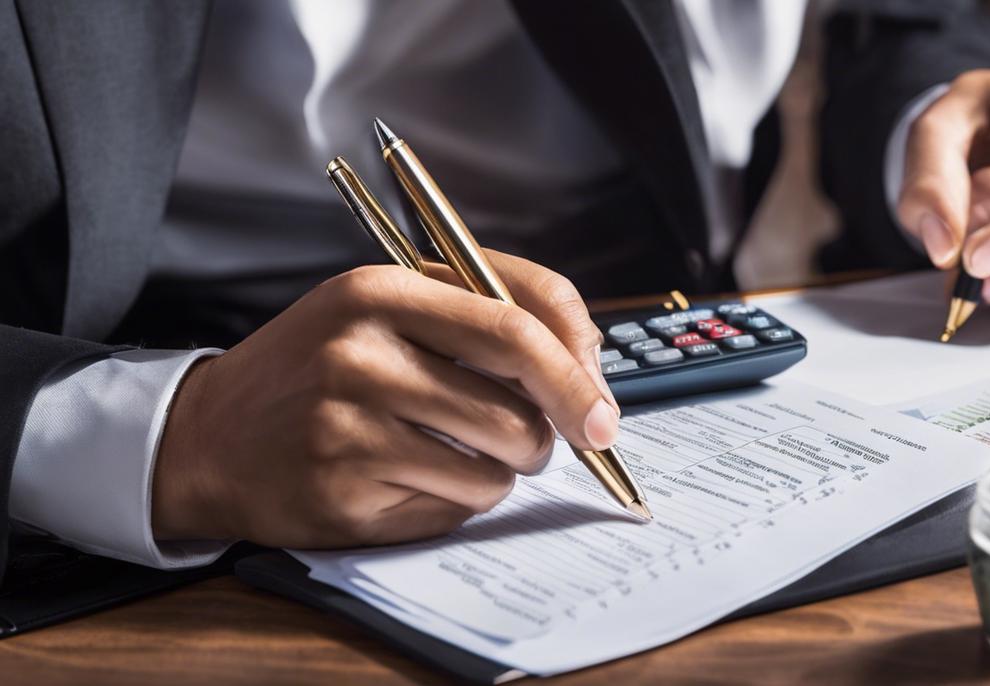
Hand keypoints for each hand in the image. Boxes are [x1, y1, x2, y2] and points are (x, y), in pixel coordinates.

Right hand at [151, 251, 617, 547]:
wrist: (211, 435)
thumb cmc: (318, 366)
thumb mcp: (385, 305)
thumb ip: (482, 312)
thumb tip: (587, 357)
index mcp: (380, 290)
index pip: (515, 324)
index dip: (578, 368)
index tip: (602, 404)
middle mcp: (361, 355)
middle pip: (517, 407)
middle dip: (554, 433)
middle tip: (557, 440)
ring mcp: (348, 429)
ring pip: (495, 468)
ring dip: (502, 470)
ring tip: (461, 450)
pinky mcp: (344, 495)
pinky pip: (455, 509)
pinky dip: (457, 500)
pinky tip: (412, 478)